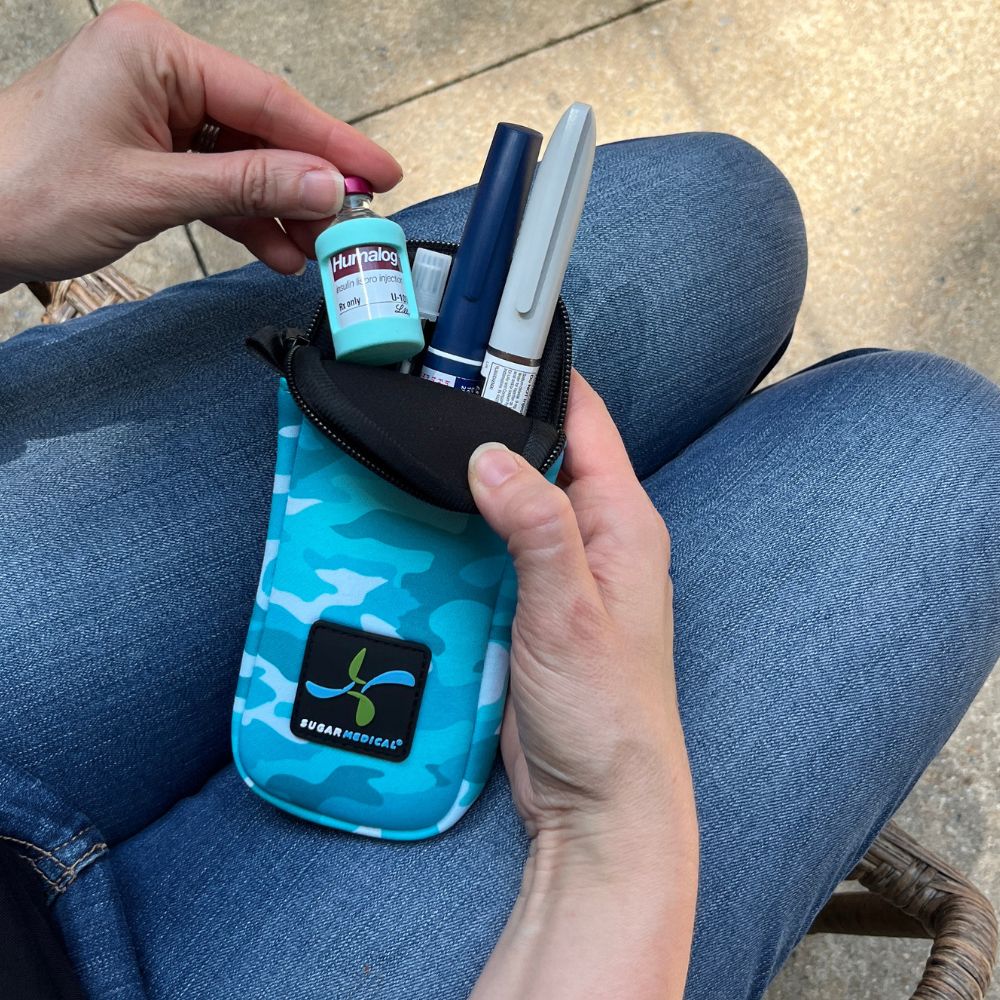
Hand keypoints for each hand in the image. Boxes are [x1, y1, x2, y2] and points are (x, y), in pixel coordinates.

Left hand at [0, 1, 400, 290]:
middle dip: (308, 184)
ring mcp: (156, 110)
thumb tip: (325, 184)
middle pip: (263, 129)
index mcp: (153, 52)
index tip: (380, 173)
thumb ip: (247, 184)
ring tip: (317, 250)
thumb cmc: (25, 190)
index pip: (268, 99)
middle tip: (352, 224)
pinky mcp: (152, 148)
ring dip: (281, 208)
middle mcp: (158, 71)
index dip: (332, 143)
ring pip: (245, 159)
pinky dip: (247, 215)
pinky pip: (217, 178)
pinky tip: (277, 248)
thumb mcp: (152, 191)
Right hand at [468, 372, 697, 999]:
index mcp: (622, 523)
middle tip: (431, 404)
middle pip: (538, 458)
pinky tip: (418, 531)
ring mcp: (559, 574)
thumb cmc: (608, 714)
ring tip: (410, 459)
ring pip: (507, 506)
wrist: (597, 801)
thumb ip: (538, 527)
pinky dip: (457, 539)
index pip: (585, 422)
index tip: (491, 348)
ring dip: (467, 489)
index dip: (541, 378)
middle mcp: (594, 539)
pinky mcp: (528, 607)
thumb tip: (492, 456)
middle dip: (489, 432)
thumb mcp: (571, 611)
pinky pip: (488, 554)